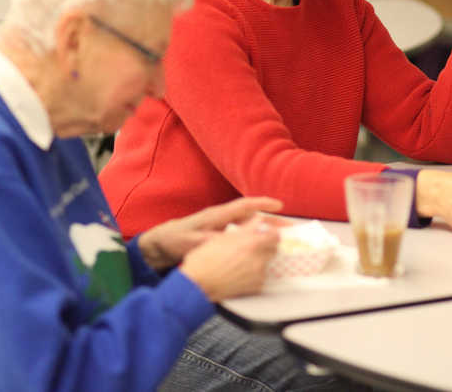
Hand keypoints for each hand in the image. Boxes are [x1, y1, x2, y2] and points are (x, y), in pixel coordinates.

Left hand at [138, 196, 281, 269]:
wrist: (161, 243)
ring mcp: (221, 225)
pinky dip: (254, 235)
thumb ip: (212, 241)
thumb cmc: (176, 240)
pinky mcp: (219, 234)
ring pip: (248, 224)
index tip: (279, 206)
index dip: (262, 204)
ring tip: (282, 236)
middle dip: (271, 219)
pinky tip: (261, 245)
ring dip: (264, 228)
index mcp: (217, 215)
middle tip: (290, 226)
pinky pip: (242, 232)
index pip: (244, 205)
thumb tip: (231, 243)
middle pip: (252, 215)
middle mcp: (222, 217)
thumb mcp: (193, 242)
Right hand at [179, 216, 279, 301]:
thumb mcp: (223, 238)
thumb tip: (258, 220)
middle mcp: (258, 259)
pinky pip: (261, 277)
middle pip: (273, 249)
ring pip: (267, 263)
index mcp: (251, 243)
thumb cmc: (205, 259)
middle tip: (253, 246)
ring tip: (242, 261)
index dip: (271, 233)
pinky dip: (255, 275)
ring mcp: (258, 274)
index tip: (266, 234)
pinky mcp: (255, 288)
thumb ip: (246, 228)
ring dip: (260, 261)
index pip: (275, 235)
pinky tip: (241, 274)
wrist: (198, 284)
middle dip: (266, 247)